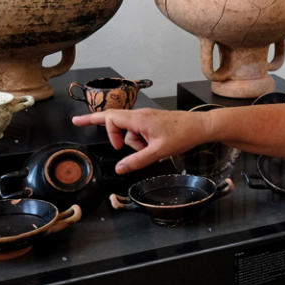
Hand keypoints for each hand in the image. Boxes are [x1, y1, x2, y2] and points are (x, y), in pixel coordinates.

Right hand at [71, 108, 207, 173]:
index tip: (116, 148)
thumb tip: (119, 169)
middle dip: (104, 128)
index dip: (109, 133)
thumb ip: (137, 161)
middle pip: (114, 120)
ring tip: (153, 149)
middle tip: (84, 126)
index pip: (111, 118)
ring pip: (129, 130)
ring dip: (135, 143)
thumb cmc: (182, 135)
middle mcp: (140, 115)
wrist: (200, 127)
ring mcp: (146, 118)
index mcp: (139, 119)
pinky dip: (141, 141)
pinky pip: (138, 130)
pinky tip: (153, 146)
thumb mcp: (158, 152)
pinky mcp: (152, 122)